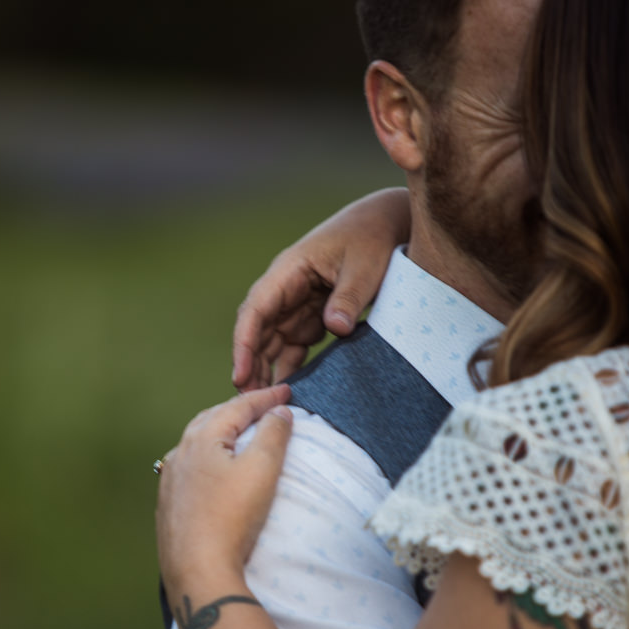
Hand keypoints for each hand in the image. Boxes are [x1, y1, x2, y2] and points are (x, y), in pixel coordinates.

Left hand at [156, 384, 293, 596]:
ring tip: (240, 430)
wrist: (198, 570)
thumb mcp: (261, 470)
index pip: (237, 407)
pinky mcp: (169, 504)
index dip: (265, 397)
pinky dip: (208, 455)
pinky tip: (213, 466)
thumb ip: (272, 434)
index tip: (288, 391)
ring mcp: (170, 480)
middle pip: (212, 419)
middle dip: (239, 409)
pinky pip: (190, 466)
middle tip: (265, 405)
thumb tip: (278, 412)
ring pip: (196, 442)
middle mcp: (179, 454)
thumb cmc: (231, 518)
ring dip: (220, 430)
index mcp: (200, 439)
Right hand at [231, 188, 410, 390]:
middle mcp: (286, 288)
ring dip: (266, 369)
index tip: (240, 374)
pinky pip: (294, 344)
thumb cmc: (372, 238)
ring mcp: (297, 302)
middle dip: (251, 365)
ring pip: (272, 341)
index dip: (244, 343)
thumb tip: (336, 329)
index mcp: (289, 270)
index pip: (256, 309)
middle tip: (249, 402)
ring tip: (265, 404)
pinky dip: (289, 366)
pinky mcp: (312, 314)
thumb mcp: (365, 267)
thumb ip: (349, 297)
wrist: (387, 224)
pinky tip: (290, 391)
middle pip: (258, 330)